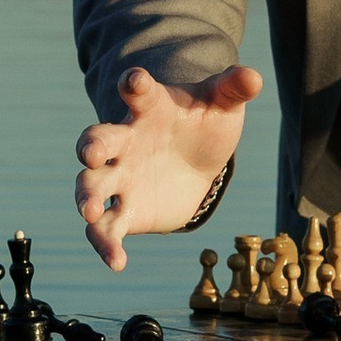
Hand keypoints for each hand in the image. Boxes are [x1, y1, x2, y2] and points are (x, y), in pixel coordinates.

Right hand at [73, 60, 262, 271]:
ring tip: (89, 213)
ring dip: (86, 197)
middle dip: (90, 146)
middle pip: (98, 141)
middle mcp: (126, 142)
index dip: (135, 85)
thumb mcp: (222, 104)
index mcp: (149, 109)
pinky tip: (118, 263)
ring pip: (91, 185)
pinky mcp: (125, 211)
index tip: (133, 81)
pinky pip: (107, 228)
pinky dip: (107, 245)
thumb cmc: (203, 124)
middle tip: (90, 154)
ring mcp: (120, 178)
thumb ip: (234, 88)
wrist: (195, 161)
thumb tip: (254, 76)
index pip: (138, 93)